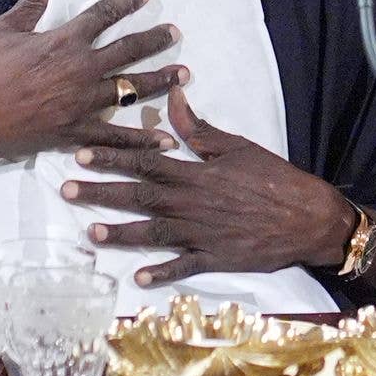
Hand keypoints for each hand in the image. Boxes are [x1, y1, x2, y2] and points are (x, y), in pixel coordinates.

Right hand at [0, 0, 184, 161]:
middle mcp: (79, 70)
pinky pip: (115, 137)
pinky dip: (142, 140)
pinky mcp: (73, 133)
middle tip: (176, 32)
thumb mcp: (2, 28)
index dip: (125, 2)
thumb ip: (30, 0)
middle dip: (155, 40)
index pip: (103, 15)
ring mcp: (79, 104)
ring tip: (185, 74)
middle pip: (128, 51)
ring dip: (161, 81)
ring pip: (131, 90)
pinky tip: (166, 140)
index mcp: (62, 41)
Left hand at [60, 88, 357, 285]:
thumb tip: (173, 98)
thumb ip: (200, 129)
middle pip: (139, 198)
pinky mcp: (214, 258)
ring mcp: (201, 234)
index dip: (112, 157)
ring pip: (152, 233)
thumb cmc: (275, 178)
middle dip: (100, 192)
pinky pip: (182, 267)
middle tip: (66, 189)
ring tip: (91, 232)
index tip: (82, 152)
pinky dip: (161, 272)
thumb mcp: (239, 147)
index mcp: (197, 174)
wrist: (309, 218)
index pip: (146, 163)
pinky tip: (138, 278)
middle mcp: (192, 204)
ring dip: (120, 233)